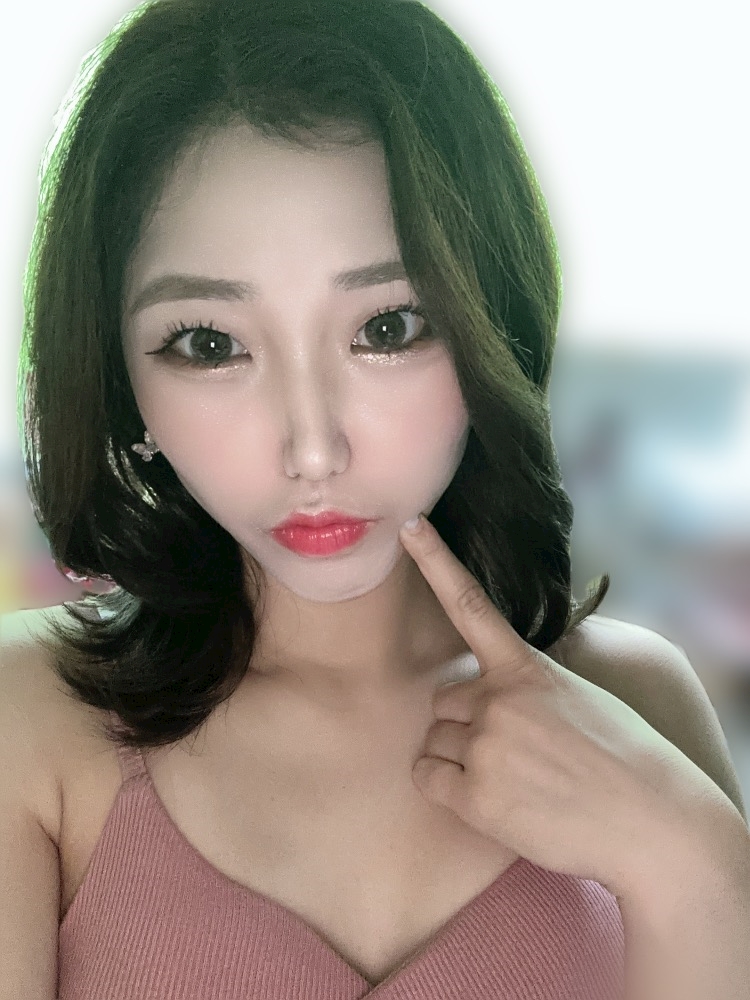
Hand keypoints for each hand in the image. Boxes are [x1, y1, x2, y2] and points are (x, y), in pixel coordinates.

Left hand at [399, 514, 722, 899]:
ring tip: (513, 777)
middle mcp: (497, 699)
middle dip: (466, 722)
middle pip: (444, 700)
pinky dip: (446, 786)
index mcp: (526, 667)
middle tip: (513, 749)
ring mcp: (485, 746)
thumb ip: (528, 684)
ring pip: (435, 740)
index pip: (469, 604)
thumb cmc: (623, 757)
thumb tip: (493, 690)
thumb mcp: (579, 695)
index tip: (409, 527)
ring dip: (459, 756)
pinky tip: (488, 799)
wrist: (653, 823)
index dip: (435, 561)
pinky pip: (426, 776)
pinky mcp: (475, 795)